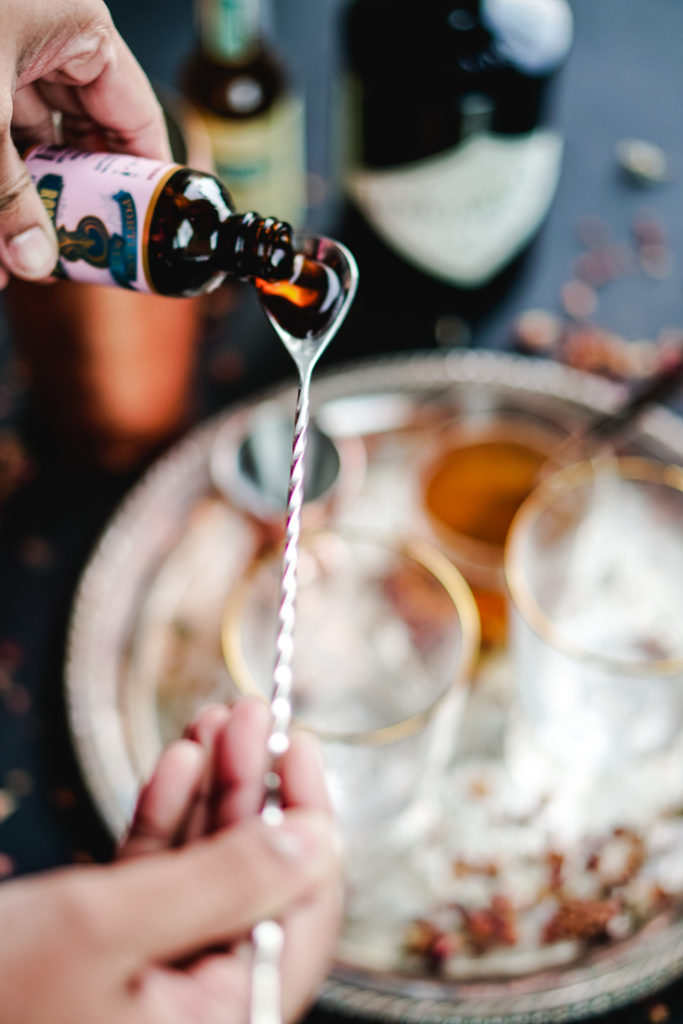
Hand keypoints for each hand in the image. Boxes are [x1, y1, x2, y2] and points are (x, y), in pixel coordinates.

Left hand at [0, 0, 169, 287]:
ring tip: (19, 259)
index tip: (143, 233)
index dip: (142, 180)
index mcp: (79, 31)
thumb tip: (33, 261)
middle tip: (77, 256)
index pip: (136, 117)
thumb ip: (8, 191)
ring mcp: (5, 55)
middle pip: (79, 138)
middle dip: (71, 203)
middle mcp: (48, 41)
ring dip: (23, 204)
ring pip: (29, 144)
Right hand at [0, 700, 341, 1023]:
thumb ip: (221, 884)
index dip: (310, 825)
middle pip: (254, 881)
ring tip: (217, 719)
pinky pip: (158, 876)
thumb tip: (315, 843)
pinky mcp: (112, 951)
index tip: (299, 748)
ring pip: (205, 868)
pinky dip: (166, 816)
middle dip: (253, 788)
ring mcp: (153, 974)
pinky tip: (177, 762)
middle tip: (248, 715)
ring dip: (212, 789)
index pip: (301, 917)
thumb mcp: (107, 927)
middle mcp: (193, 1005)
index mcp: (214, 1023)